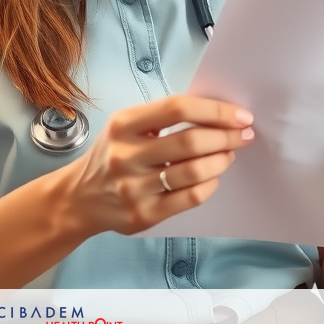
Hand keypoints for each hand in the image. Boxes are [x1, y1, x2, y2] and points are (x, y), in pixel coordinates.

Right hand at [56, 95, 254, 236]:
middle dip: (226, 136)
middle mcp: (125, 155)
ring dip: (222, 161)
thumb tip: (216, 113)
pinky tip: (212, 178)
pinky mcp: (143, 214)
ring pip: (194, 172)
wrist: (79, 198)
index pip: (177, 109)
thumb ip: (161, 118)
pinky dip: (209, 185)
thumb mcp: (125, 127)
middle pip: (190, 141)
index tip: (240, 115)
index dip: (215, 110)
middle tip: (243, 135)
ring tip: (228, 155)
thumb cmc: (112, 155)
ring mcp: (134, 187)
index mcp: (123, 125)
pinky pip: (189, 198)